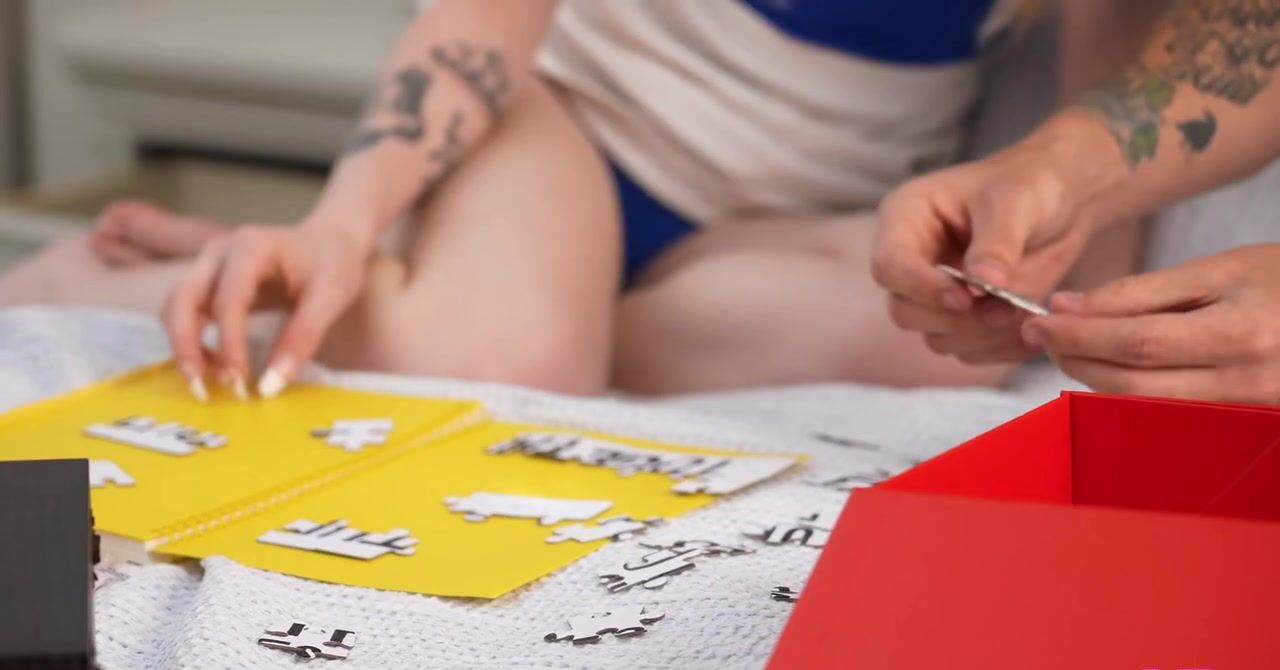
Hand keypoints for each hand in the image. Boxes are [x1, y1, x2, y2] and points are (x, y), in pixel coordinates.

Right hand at [163, 222, 368, 399]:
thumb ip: (303, 338)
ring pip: (175, 307)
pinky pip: (185, 313)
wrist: (333, 240)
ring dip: (183, 347)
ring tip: (208, 384)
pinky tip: (214, 367)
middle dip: (185, 347)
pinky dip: (190, 341)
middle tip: (202, 391)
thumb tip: (270, 386)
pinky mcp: (208, 282)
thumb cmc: (334, 264)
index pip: (228, 300)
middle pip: (182, 299)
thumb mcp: (331, 298)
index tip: (240, 383)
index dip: (230, 344)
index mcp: (251, 247)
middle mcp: (219, 252)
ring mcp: (208, 265)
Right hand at [872, 114, 1122, 363]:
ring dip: (980, 335)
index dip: (922, 288)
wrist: (1063, 199)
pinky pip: (968, 350)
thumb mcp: (1016, 203)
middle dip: (955, 318)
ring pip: (936, 336)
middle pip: (905, 310)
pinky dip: (999, 348)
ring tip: (1023, 313)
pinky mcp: (961, 318)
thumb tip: (986, 283)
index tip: (966, 297)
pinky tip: (1029, 328)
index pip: (890, 266)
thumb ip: (998, 244)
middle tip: (1003, 311)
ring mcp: (934, 294)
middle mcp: (912, 260)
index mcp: (906, 218)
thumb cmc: (1030, 184)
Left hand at [1024, 244, 1279, 403]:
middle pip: (1132, 384)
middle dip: (1076, 358)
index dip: (1079, 334)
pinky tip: (1111, 364)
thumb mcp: (1222, 270)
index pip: (1136, 342)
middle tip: (1042, 335)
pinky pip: (1167, 412)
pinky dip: (1129, 390)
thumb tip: (1069, 306)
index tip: (1039, 320)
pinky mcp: (1241, 424)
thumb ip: (1143, 292)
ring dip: (1094, 376)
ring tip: (1069, 344)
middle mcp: (1245, 383)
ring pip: (1144, 406)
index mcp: (1241, 335)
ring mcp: (1245, 411)